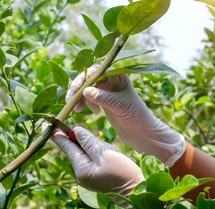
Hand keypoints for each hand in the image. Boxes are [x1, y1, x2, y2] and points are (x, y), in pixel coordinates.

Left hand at [51, 126, 143, 195]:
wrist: (137, 192)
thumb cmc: (123, 173)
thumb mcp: (105, 153)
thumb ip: (88, 142)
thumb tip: (76, 131)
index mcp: (81, 169)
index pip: (67, 148)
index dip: (59, 135)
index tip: (50, 125)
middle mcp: (80, 175)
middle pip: (75, 150)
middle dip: (82, 141)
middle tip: (88, 134)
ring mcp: (88, 178)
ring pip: (85, 154)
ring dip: (93, 147)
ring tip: (109, 152)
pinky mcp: (95, 178)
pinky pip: (92, 160)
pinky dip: (97, 154)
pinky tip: (110, 156)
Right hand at [67, 67, 185, 165]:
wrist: (142, 132)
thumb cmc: (136, 116)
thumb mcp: (119, 106)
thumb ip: (102, 98)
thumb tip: (85, 91)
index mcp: (117, 76)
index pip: (95, 71)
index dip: (83, 79)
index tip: (76, 90)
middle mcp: (111, 80)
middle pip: (88, 79)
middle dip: (78, 89)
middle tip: (71, 102)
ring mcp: (106, 91)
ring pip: (86, 89)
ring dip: (80, 98)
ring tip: (78, 110)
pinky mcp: (103, 101)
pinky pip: (89, 98)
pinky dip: (86, 104)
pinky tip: (94, 113)